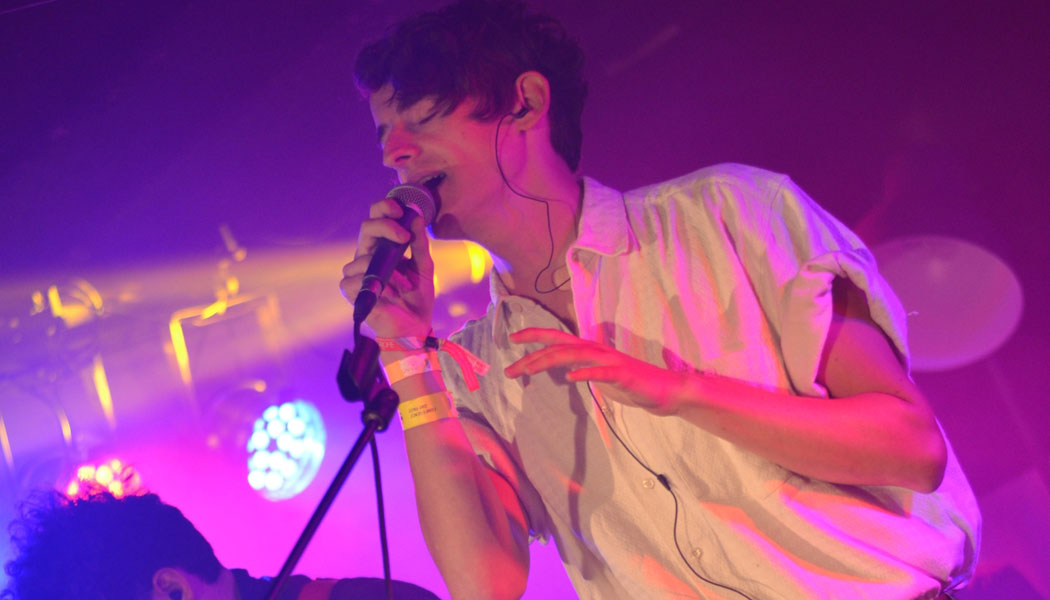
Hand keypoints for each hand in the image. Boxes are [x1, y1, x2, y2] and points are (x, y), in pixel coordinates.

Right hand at [340, 197, 434, 337]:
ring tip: (405, 286)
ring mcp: (358, 272)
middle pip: (366, 228)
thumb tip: (415, 215)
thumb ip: (419, 242)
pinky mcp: (351, 291)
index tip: (399, 209)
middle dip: (385, 227)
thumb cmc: (417, 296)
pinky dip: (378, 285)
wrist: (414, 325)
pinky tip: (390, 294)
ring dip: (390, 271)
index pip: (377, 218)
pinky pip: (355, 278)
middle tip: (404, 236)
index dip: (384, 208)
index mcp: (383, 246)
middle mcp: (368, 255)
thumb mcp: (424, 266)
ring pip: (363, 256)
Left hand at [503, 328, 695, 415]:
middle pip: (559, 347)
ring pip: (575, 355)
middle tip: (509, 368)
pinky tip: (570, 378)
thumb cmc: (632, 384)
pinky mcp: (624, 374)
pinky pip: (603, 372)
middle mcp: (597, 351)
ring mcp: (611, 361)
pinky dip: (586, 373)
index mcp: (591, 351)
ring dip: (549, 361)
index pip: (558, 340)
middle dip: (532, 354)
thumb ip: (582, 370)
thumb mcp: (599, 376)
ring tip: (529, 369)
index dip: (535, 336)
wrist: (665, 391)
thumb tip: (562, 370)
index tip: (512, 339)